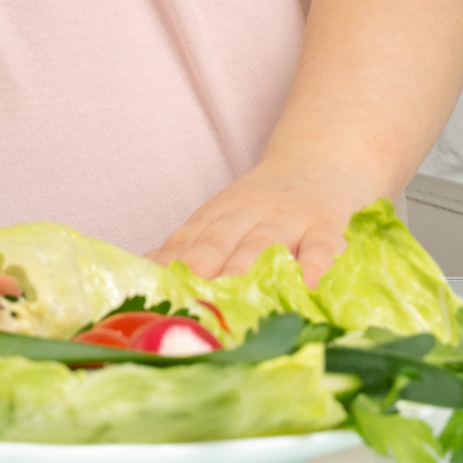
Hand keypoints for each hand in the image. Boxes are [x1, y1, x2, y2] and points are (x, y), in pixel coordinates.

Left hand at [148, 160, 380, 284]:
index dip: (168, 267)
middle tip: (185, 300)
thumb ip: (185, 247)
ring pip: (263, 243)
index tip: (151, 293)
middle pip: (219, 241)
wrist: (317, 162)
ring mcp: (287, 218)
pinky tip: (308, 282)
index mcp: (216, 216)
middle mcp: (247, 214)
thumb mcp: (219, 217)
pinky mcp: (325, 224)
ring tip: (233, 295)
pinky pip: (320, 244)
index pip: (186, 241)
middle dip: (199, 269)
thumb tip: (137, 273)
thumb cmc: (259, 204)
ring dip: (246, 267)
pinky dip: (314, 262)